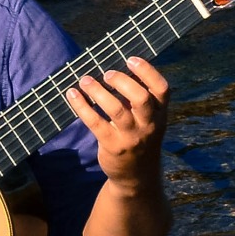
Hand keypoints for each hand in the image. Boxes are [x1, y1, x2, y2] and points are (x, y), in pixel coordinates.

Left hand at [66, 56, 168, 189]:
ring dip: (98, 91)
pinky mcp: (112, 146)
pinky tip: (72, 94)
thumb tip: (115, 69)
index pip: (162, 89)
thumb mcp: (149, 121)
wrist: (137, 176)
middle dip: (122, 81)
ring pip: (116, 110)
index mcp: (160, 114)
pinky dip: (82, 106)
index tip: (131, 59)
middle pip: (140, 98)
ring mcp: (131, 137)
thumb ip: (140, 100)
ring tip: (85, 80)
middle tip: (106, 73)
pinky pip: (95, 123)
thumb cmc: (140, 139)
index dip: (147, 72)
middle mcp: (148, 125)